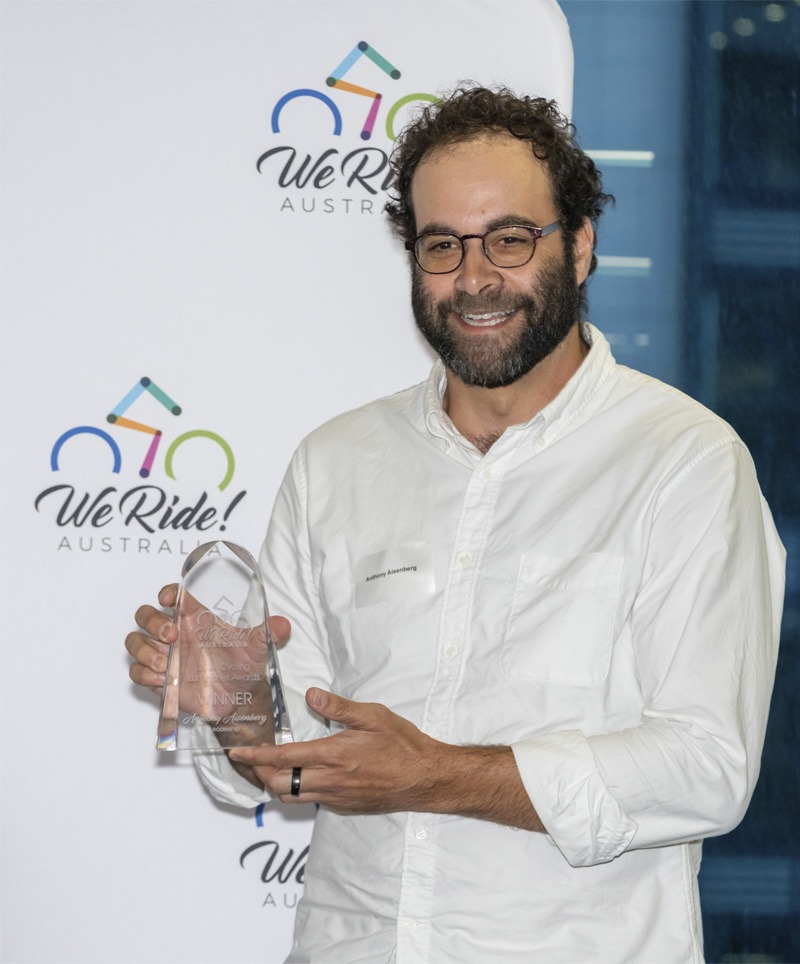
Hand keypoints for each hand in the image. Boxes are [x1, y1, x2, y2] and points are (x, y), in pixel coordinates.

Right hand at [125, 585, 290, 716]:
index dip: (166, 593)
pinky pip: (136, 671)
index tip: (168, 599)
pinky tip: (163, 681)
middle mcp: (176, 634)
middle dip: (151, 622)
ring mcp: (164, 656)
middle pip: (145, 615)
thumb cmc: (243, 666)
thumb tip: (283, 625)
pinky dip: (144, 674)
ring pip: (135, 641)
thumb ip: (267, 634)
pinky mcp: (159, 680)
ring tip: (166, 665)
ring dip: (145, 650)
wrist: (238, 700)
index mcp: (195, 618)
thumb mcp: (257, 648)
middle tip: (171, 636)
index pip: (172, 595)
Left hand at [230, 688, 446, 813]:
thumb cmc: (402, 745)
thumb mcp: (373, 716)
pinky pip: (311, 802)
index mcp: (333, 755)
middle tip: (251, 759)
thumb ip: (339, 707)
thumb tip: (311, 695)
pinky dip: (297, 790)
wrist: (425, 779)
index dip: (256, 757)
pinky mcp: (344, 807)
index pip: (283, 758)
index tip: (237, 753)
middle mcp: (330, 781)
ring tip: (271, 768)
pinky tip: (304, 776)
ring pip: (291, 797)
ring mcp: (336, 798)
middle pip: (278, 784)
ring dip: (275, 783)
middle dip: (258, 772)